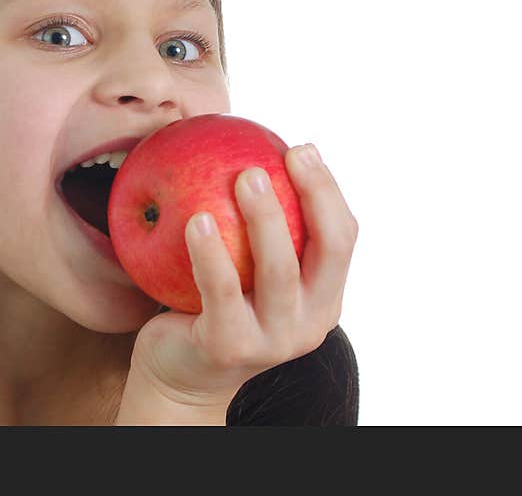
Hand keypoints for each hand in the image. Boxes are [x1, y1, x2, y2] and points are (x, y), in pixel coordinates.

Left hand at [116, 143, 357, 423]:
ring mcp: (273, 340)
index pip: (342, 238)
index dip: (329, 191)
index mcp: (322, 297)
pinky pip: (222, 292)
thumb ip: (256, 228)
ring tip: (244, 175)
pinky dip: (210, 253)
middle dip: (313, 196)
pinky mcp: (230, 347)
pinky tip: (194, 220)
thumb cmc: (212, 305)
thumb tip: (246, 149)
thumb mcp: (247, 269)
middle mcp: (310, 322)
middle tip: (282, 154)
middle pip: (327, 251)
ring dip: (265, 219)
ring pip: (279, 272)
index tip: (301, 148)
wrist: (179, 371)